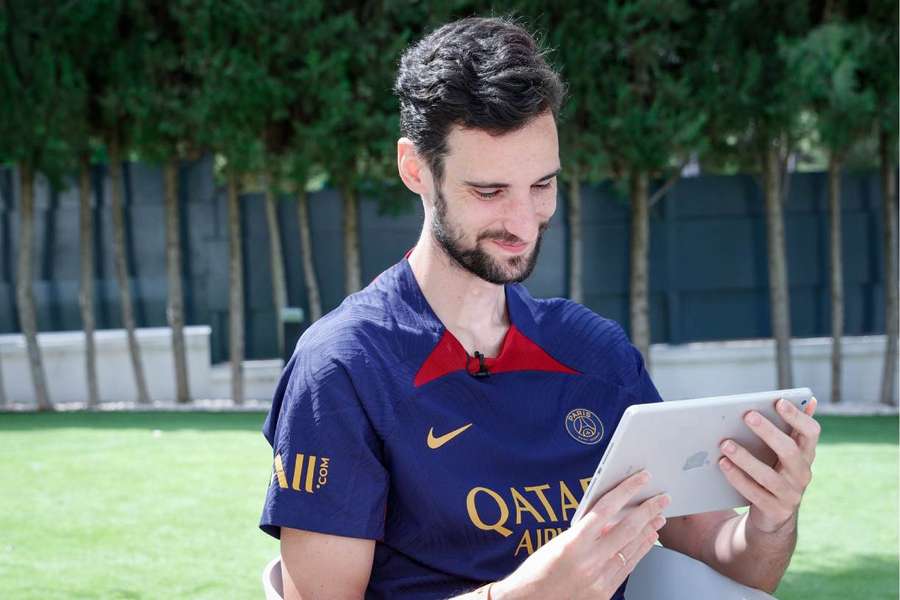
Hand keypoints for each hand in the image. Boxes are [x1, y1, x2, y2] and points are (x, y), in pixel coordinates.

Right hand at [491, 471, 668, 599]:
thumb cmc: (536, 572)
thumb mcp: (558, 543)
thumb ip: (584, 531)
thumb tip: (609, 517)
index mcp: (573, 543)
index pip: (606, 509)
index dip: (626, 491)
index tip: (641, 479)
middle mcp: (589, 562)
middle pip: (627, 529)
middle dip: (648, 511)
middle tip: (661, 498)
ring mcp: (599, 580)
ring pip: (632, 549)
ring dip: (648, 531)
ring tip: (658, 517)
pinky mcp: (604, 594)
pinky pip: (627, 568)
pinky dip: (639, 552)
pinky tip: (646, 542)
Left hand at [718, 396, 819, 533]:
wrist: (773, 517)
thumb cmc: (776, 473)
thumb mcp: (786, 453)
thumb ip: (792, 429)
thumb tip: (812, 400)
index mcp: (806, 455)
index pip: (811, 433)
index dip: (798, 417)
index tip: (779, 402)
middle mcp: (803, 474)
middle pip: (790, 451)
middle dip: (769, 432)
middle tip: (747, 415)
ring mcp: (790, 495)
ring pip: (768, 475)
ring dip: (745, 458)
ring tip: (725, 443)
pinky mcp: (775, 510)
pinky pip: (754, 493)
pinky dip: (737, 478)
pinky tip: (722, 464)